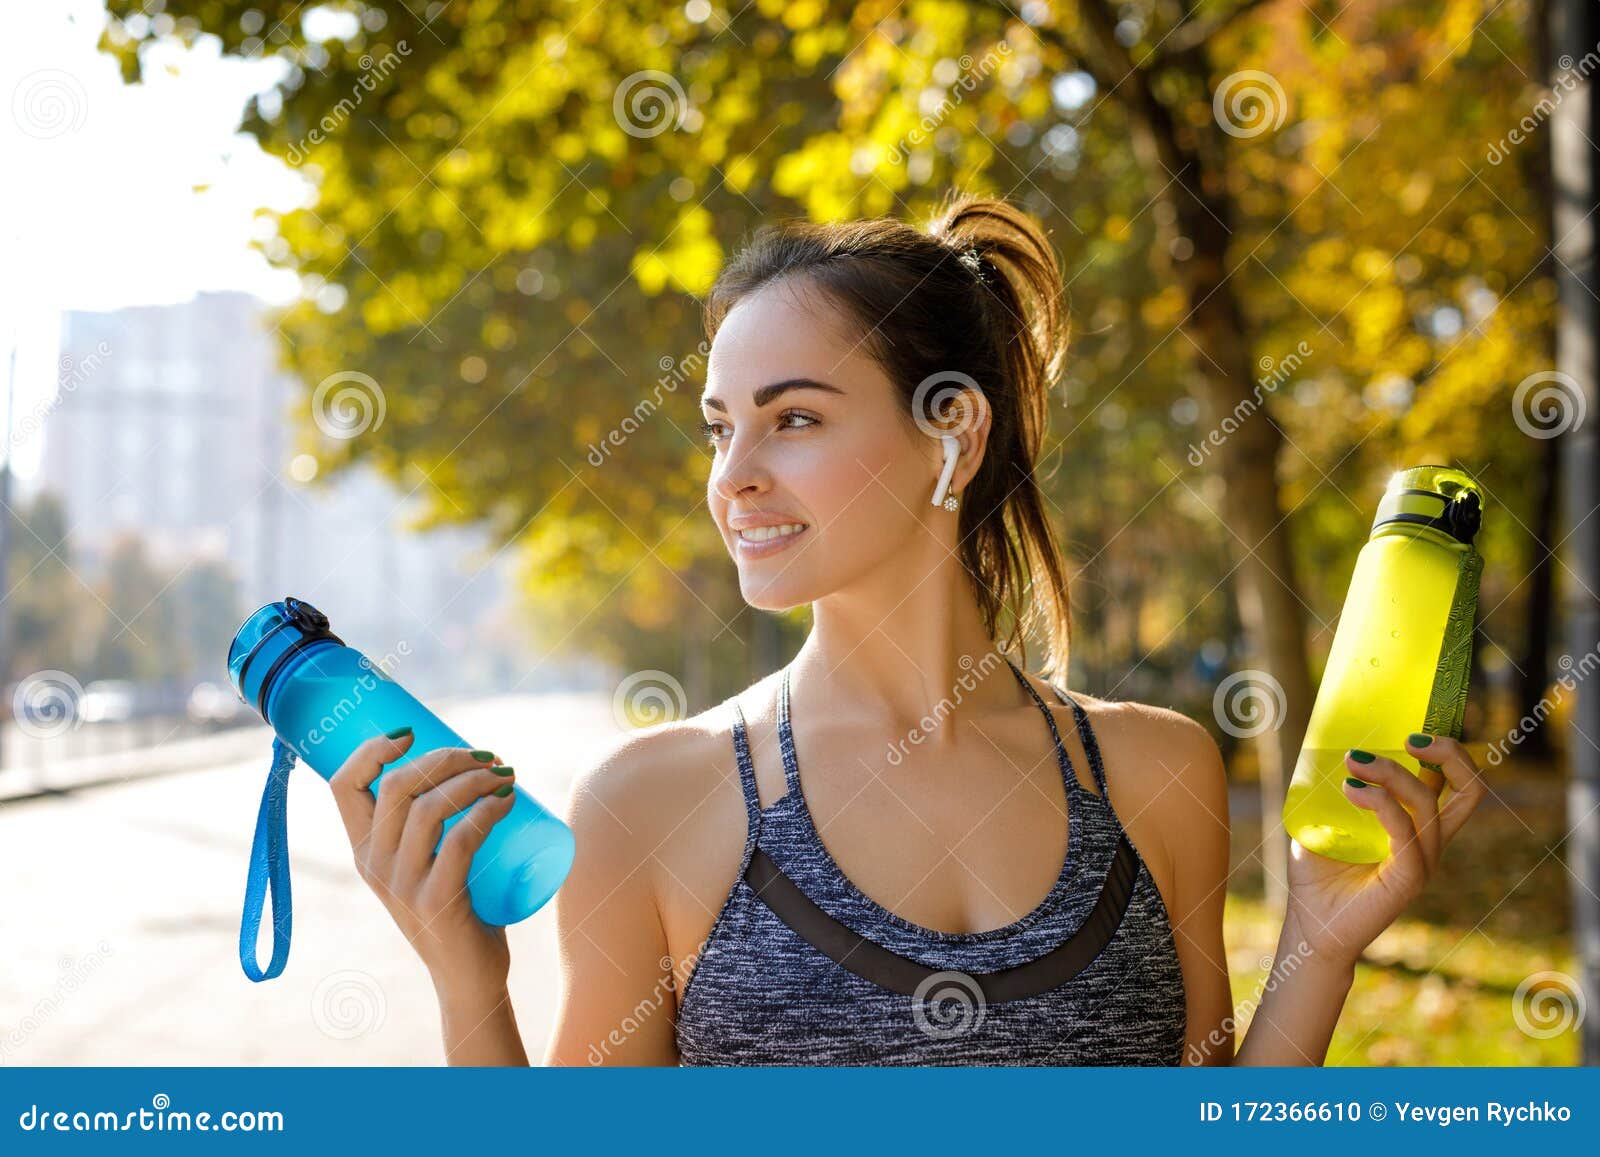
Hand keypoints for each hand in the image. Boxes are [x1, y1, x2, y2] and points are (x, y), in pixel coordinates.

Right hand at [329, 730, 517, 992]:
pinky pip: (460, 839)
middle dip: (444, 756)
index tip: (413, 731)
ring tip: (505, 775)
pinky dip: (488, 810)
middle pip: (396, 785)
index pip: (342, 784)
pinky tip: (509, 800)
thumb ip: (426, 827)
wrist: (467, 977)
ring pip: (429, 807)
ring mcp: (402, 885)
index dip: (372, 748)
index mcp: (363, 850)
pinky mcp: (437, 900)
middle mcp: (373, 865)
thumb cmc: (455, 906)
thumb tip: (459, 763)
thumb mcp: (422, 864)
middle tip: (486, 756)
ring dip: (473, 779)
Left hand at [1285, 733, 1486, 970]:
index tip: (1413, 727)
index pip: (1454, 783)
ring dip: (1392, 773)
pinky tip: (1351, 789)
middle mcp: (1430, 841)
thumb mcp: (1324, 819)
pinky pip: (1406, 832)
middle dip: (1450, 754)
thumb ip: (1332, 788)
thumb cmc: (1318, 874)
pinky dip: (1380, 802)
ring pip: (1428, 802)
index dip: (1448, 751)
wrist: (1311, 928)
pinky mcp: (1408, 879)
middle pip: (1470, 790)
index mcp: (1418, 826)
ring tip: (1353, 763)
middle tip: (1409, 737)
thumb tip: (1320, 744)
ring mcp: (1423, 861)